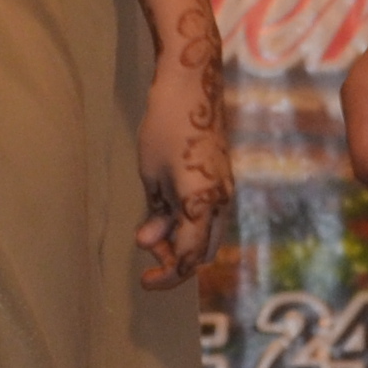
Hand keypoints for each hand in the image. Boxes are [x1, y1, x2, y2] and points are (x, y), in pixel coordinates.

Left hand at [135, 43, 232, 287]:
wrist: (193, 85)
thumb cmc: (166, 127)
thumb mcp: (151, 174)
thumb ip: (155, 212)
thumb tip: (150, 241)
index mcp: (204, 203)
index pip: (190, 257)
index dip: (168, 275)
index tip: (144, 282)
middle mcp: (221, 200)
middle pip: (205, 251)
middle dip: (178, 262)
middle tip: (149, 261)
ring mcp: (224, 188)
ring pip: (209, 233)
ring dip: (183, 241)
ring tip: (151, 234)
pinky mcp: (220, 177)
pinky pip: (209, 213)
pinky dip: (189, 223)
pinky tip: (164, 215)